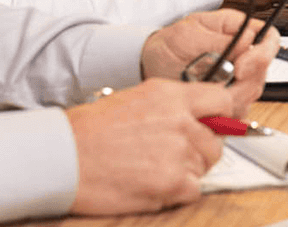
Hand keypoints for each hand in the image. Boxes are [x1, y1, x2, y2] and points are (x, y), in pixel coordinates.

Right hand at [65, 78, 228, 214]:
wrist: (64, 156)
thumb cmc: (91, 129)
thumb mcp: (137, 98)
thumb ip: (174, 104)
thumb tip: (200, 113)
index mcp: (172, 96)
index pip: (222, 101)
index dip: (220, 115)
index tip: (214, 124)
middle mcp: (181, 121)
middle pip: (217, 140)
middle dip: (202, 148)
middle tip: (175, 153)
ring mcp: (179, 153)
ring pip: (206, 165)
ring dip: (189, 170)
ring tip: (156, 167)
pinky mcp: (171, 183)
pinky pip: (195, 189)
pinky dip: (179, 191)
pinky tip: (154, 182)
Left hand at [141, 8, 278, 115]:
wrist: (149, 66)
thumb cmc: (168, 44)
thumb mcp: (188, 34)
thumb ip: (218, 39)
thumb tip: (246, 41)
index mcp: (237, 30)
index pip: (268, 38)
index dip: (263, 53)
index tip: (242, 67)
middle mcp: (242, 53)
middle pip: (263, 69)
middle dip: (245, 81)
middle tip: (222, 85)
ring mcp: (237, 77)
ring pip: (253, 91)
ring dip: (233, 97)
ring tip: (207, 94)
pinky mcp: (228, 98)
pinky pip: (238, 109)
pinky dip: (225, 111)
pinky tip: (207, 105)